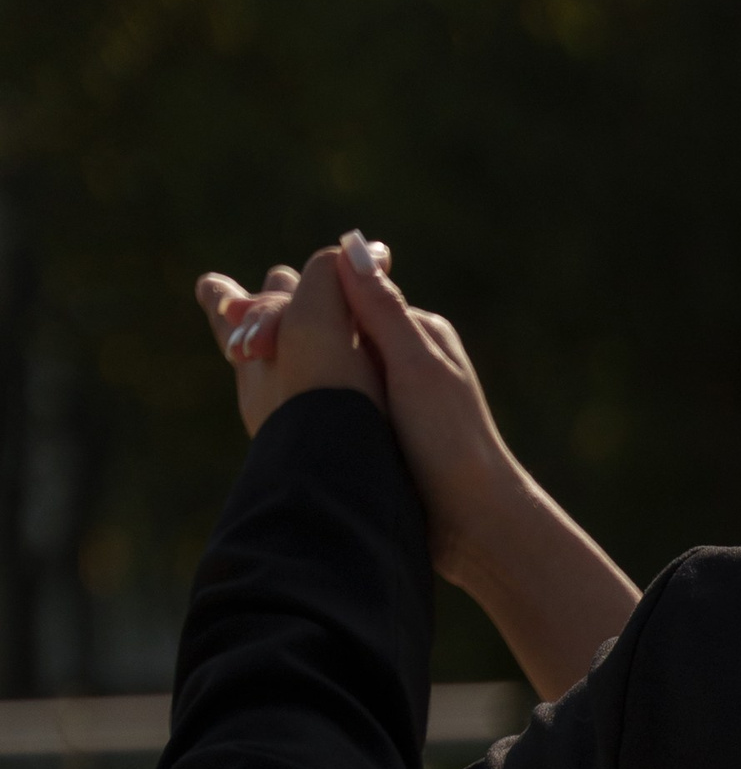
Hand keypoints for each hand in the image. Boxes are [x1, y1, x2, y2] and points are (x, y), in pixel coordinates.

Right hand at [195, 228, 640, 694]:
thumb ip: (381, 311)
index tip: (247, 334)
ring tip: (239, 363)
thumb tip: (348, 241)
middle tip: (235, 349)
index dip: (288, 309)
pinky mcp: (378, 433)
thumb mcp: (416, 371)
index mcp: (414, 331)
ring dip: (282, 363)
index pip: (334, 297)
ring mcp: (387, 395)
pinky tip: (268, 407)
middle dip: (277, 329)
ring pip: (321, 362)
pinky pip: (327, 401)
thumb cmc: (452, 447)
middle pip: (323, 326)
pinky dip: (297, 396)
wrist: (478, 527)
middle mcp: (400, 356)